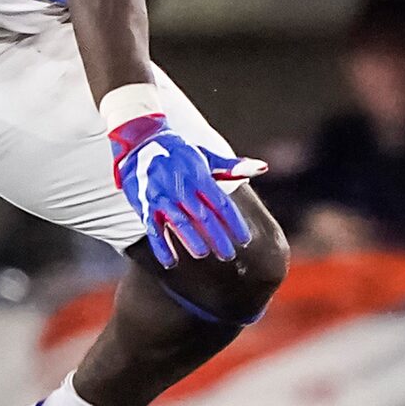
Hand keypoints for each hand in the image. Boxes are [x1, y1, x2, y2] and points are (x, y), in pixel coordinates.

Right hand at [111, 115, 264, 267]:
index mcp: (200, 177)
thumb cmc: (180, 154)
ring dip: (191, 239)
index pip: (222, 204)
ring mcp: (162, 196)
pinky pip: (153, 228)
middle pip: (203, 216)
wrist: (140, 143)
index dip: (234, 223)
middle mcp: (182, 187)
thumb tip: (263, 167)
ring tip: (203, 254)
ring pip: (179, 221)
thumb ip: (234, 167)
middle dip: (217, 236)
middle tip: (228, 255)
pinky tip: (170, 262)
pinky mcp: (145, 205)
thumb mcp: (207, 157)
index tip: (245, 240)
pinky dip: (161, 245)